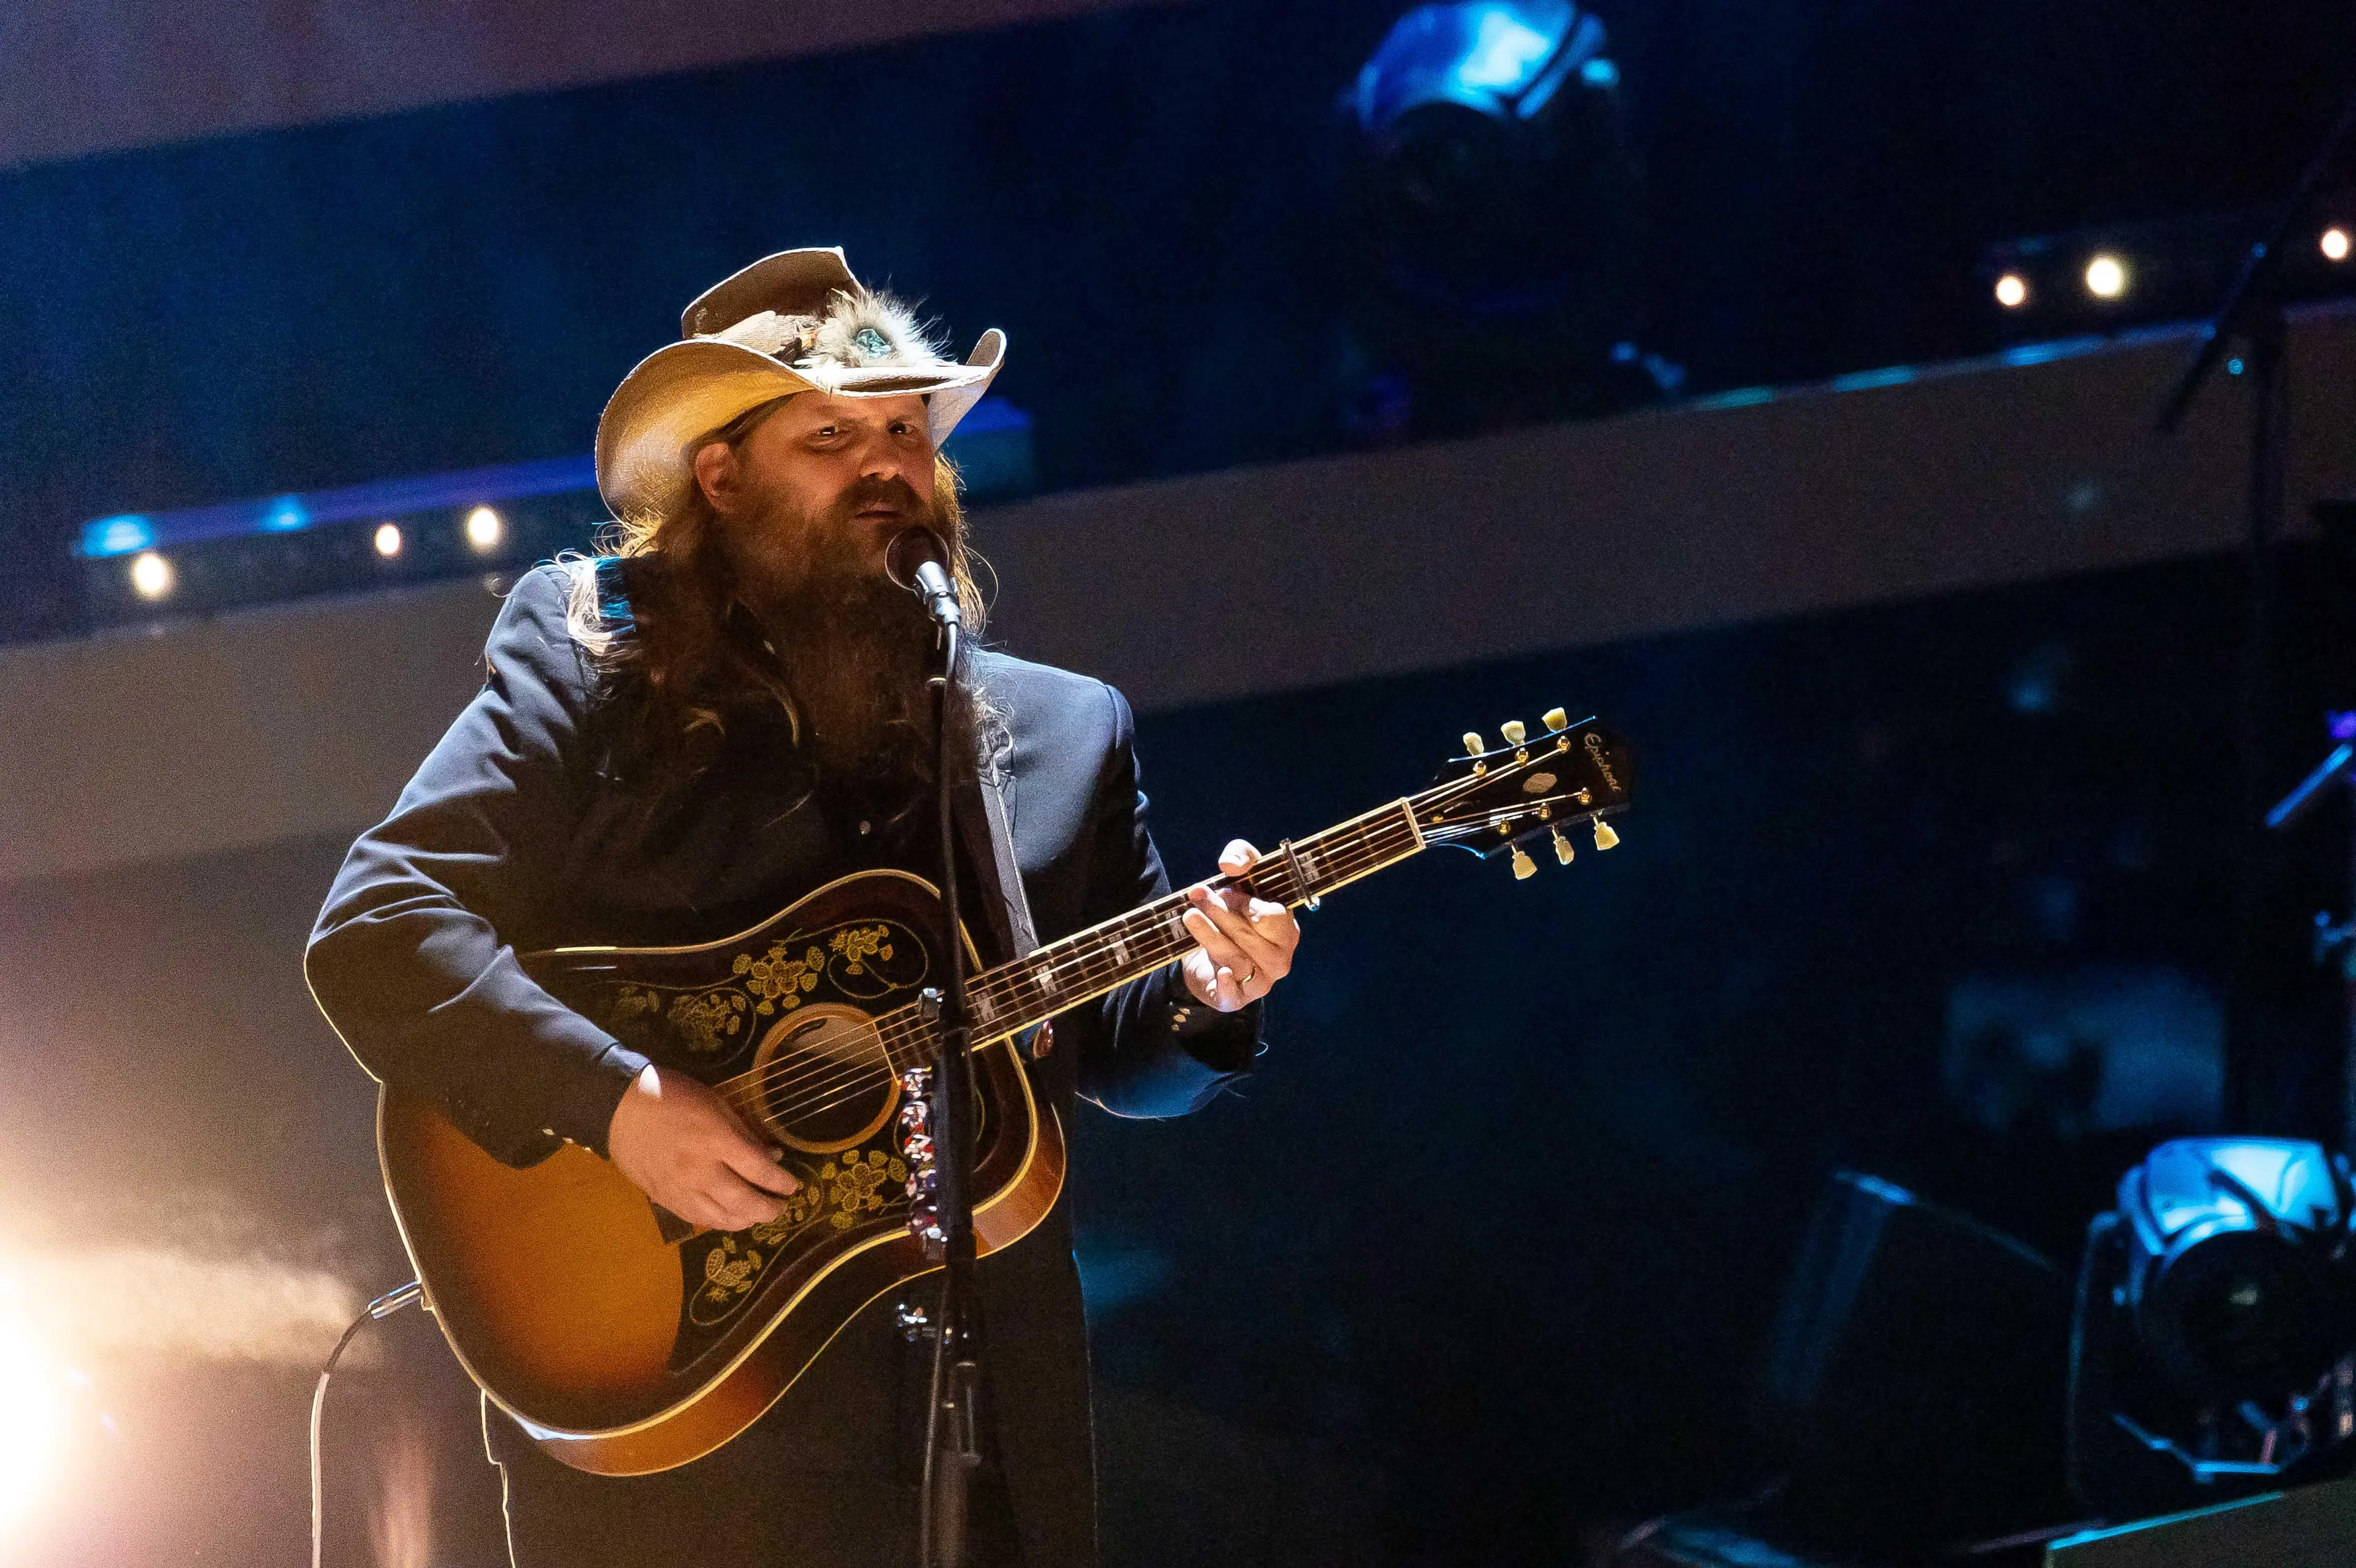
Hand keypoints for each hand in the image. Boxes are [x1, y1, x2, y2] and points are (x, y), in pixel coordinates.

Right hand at [607, 1064, 798, 1231]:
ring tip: (758, 1215)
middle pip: (744, 1202)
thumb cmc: (673, 1096)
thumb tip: (773, 1156)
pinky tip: (729, 1217)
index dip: (781, 1182)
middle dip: (769, 1208)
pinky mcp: (665, 1199)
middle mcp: (701, 1171)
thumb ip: (744, 1133)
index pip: (760, 1170)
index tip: (792, 1185)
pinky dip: (719, 1222)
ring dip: (746, 1220)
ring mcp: (681, 1189)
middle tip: (780, 1206)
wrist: (619, 1108)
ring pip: (722, 1218)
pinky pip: (698, 1219)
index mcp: (717, 1140)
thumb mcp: (716, 1104)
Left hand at [1180, 839, 1301, 1011]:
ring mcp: (1260, 982)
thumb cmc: (1233, 911)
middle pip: (1250, 936)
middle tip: (1196, 894)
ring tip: (1189, 915)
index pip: (1273, 917)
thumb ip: (1242, 857)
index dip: (1247, 904)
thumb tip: (1230, 863)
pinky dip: (1228, 985)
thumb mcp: (1240, 876)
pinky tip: (1222, 974)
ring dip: (1210, 935)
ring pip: (1235, 958)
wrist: (1208, 953)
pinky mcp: (1237, 999)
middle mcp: (1280, 959)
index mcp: (1287, 930)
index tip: (1224, 889)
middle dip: (1221, 913)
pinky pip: (1235, 995)